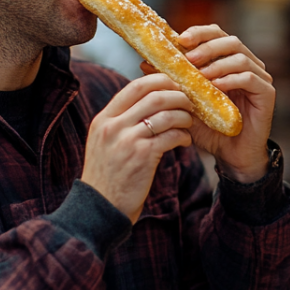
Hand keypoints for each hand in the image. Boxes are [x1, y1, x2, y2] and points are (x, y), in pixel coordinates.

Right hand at [81, 74, 193, 223]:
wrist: (100, 208)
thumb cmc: (107, 177)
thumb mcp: (104, 143)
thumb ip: (120, 122)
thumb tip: (148, 103)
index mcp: (104, 119)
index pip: (135, 86)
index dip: (160, 81)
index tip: (174, 87)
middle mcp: (114, 126)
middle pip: (154, 95)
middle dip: (178, 96)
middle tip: (189, 103)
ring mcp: (128, 140)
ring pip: (166, 114)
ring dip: (184, 116)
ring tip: (189, 123)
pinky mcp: (143, 156)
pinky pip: (172, 136)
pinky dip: (184, 136)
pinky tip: (185, 141)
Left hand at [146, 24, 274, 182]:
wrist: (231, 155)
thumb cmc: (210, 128)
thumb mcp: (186, 102)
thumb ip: (172, 83)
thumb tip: (144, 63)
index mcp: (228, 61)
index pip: (216, 34)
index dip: (199, 33)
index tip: (180, 40)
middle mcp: (247, 65)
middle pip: (230, 40)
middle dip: (207, 46)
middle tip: (189, 57)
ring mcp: (259, 78)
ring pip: (240, 56)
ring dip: (217, 64)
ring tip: (200, 75)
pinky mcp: (267, 94)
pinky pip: (249, 78)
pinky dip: (231, 80)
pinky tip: (216, 88)